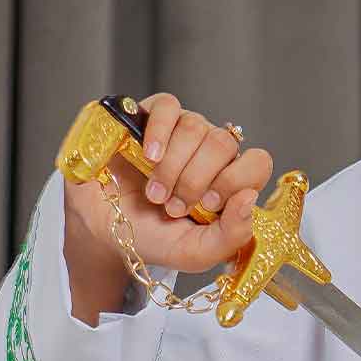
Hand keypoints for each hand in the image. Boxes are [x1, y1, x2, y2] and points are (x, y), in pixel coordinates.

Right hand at [63, 91, 271, 280]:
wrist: (104, 229)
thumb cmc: (153, 238)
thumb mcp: (195, 252)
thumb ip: (231, 236)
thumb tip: (250, 199)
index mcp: (229, 181)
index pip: (256, 163)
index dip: (235, 181)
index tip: (207, 206)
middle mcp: (211, 151)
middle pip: (224, 144)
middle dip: (196, 180)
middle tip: (173, 206)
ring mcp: (183, 130)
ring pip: (196, 127)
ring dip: (173, 166)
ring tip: (155, 193)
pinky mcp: (153, 115)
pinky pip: (168, 107)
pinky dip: (160, 133)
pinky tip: (149, 157)